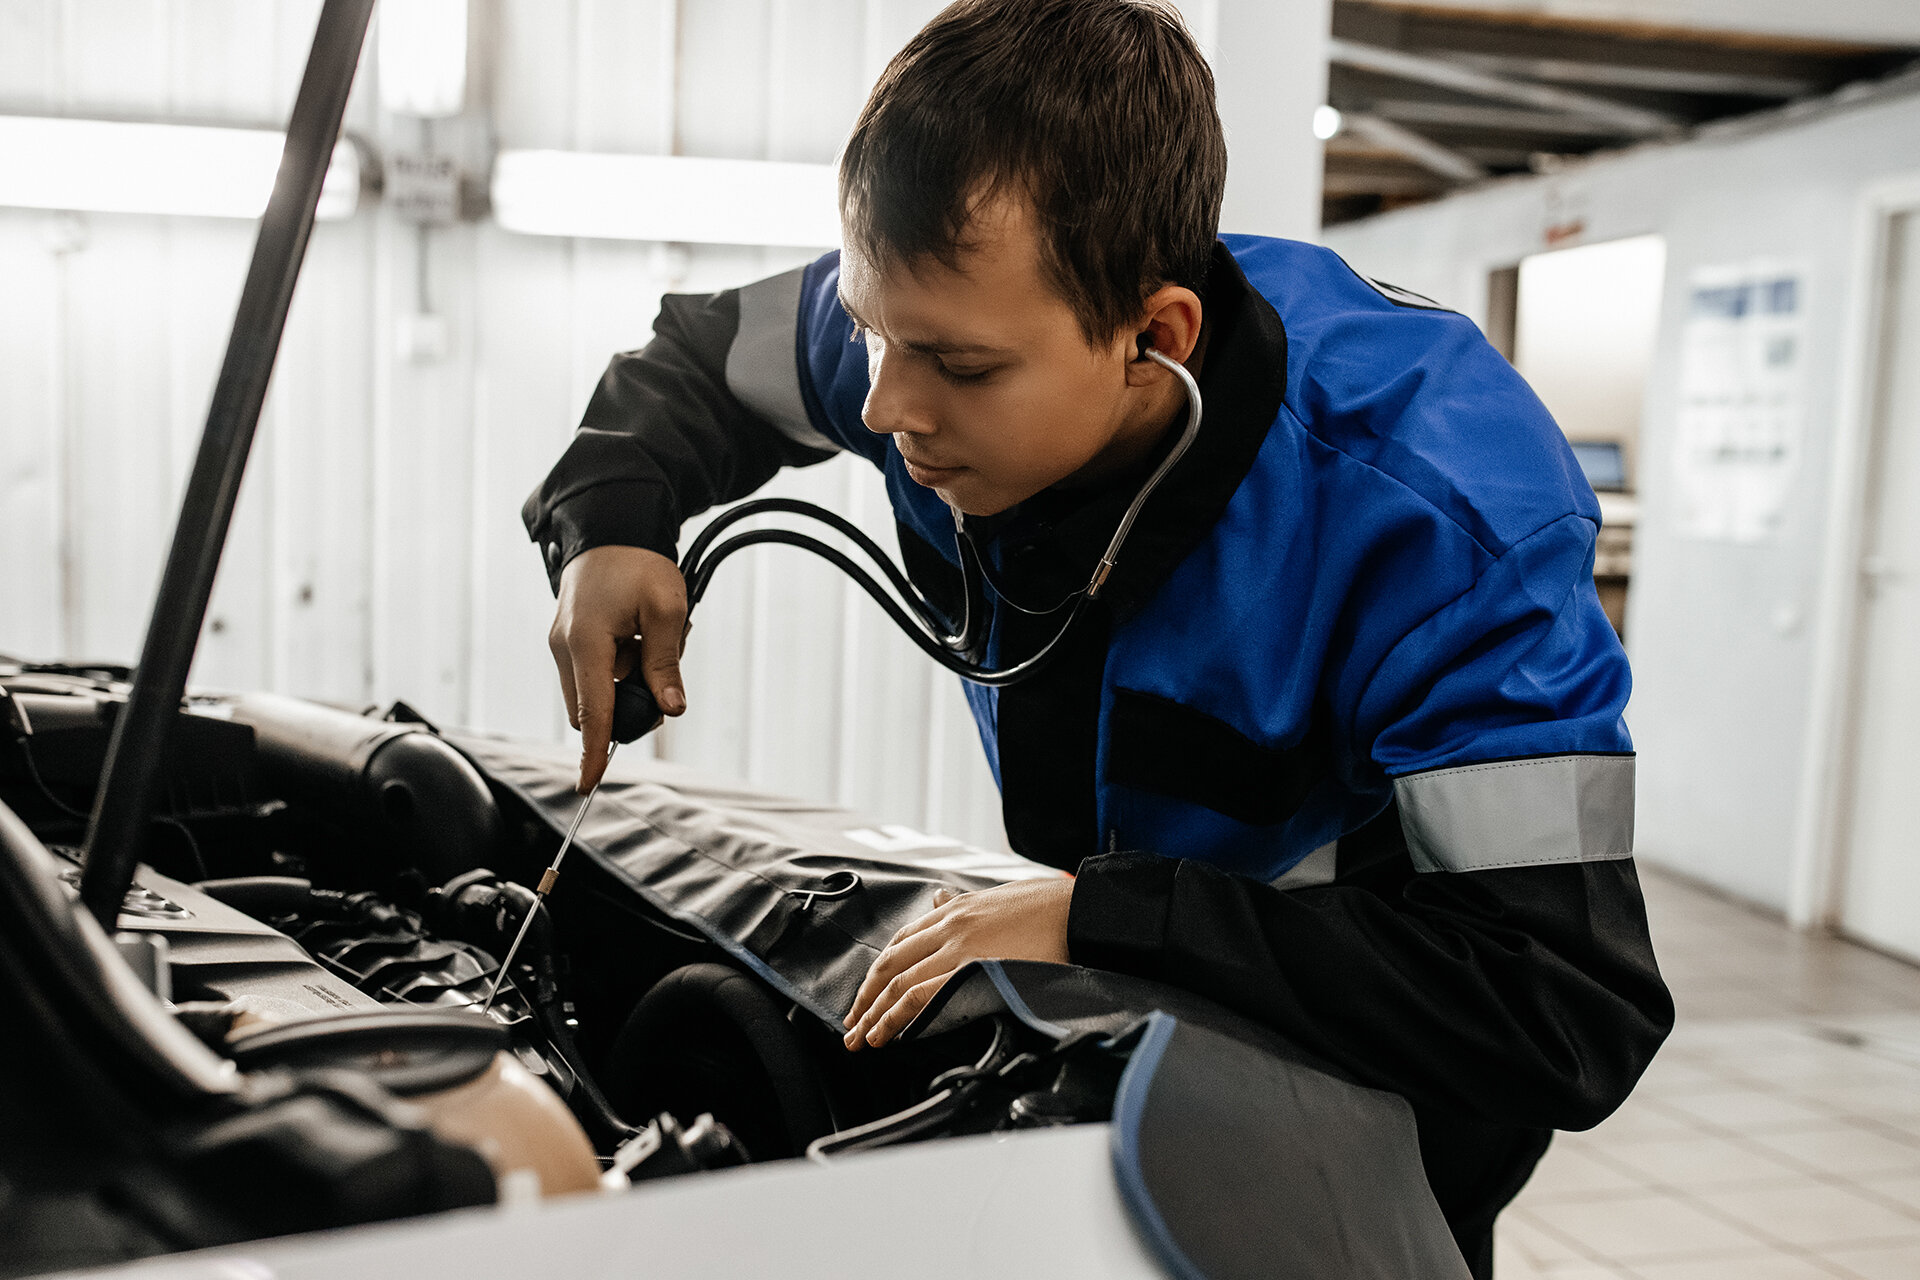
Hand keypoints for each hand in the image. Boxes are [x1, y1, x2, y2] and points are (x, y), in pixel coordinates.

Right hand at [548, 545, 688, 791]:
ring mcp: (563, 645)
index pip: (592, 711)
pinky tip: (637, 635)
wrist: (611, 529)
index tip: (589, 784)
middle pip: (592, 708)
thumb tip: (671, 709)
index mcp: (586, 642)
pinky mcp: (570, 641)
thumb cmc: (639, 564)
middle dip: (628, 706)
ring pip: (596, 691)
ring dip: (627, 682)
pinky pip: (596, 672)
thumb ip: (665, 663)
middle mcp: (565, 648)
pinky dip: (621, 667)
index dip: (594, 752)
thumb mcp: (665, 610)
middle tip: (662, 677)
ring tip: (650, 639)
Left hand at [842, 877, 1073, 1050]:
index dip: (879, 972)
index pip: (901, 942)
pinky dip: (898, 1017)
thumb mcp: (997, 897)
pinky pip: (923, 996)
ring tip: (861, 1039)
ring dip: (875, 1014)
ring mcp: (958, 947)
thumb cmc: (1047, 906)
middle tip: (851, 1026)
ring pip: (899, 984)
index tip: (868, 995)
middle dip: (866, 998)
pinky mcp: (972, 970)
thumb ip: (964, 903)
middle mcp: (949, 926)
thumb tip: (938, 899)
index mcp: (955, 909)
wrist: (1079, 910)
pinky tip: (888, 1034)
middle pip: (891, 965)